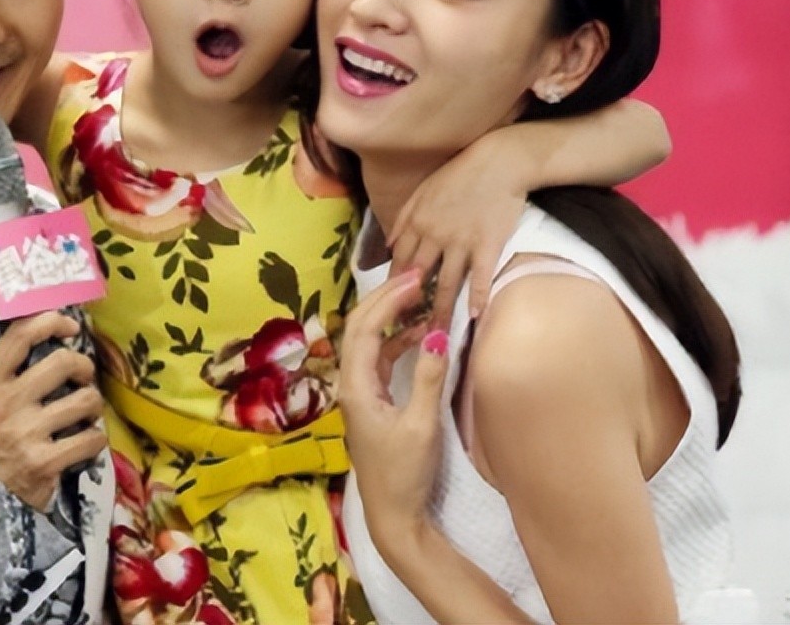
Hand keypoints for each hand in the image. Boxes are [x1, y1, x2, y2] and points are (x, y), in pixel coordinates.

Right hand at [0, 312, 107, 511]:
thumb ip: (6, 373)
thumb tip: (47, 338)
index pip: (22, 335)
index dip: (53, 321)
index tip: (70, 328)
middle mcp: (7, 403)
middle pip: (63, 362)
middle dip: (84, 367)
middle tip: (83, 379)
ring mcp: (27, 433)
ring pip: (85, 400)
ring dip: (93, 406)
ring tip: (85, 414)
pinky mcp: (45, 462)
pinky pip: (91, 438)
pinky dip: (95, 439)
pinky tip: (85, 442)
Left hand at [340, 271, 450, 543]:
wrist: (393, 513)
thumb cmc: (405, 473)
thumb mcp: (422, 425)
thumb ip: (429, 378)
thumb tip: (437, 334)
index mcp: (356, 386)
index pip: (365, 329)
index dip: (387, 300)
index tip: (414, 279)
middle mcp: (351, 384)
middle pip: (360, 327)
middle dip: (385, 298)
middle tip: (415, 276)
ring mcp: (360, 392)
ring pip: (369, 341)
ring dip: (390, 317)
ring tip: (419, 296)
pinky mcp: (373, 401)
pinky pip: (380, 359)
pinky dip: (396, 341)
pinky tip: (418, 333)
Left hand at [386, 137, 526, 325]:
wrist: (499, 161)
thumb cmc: (461, 173)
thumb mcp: (423, 190)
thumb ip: (403, 218)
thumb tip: (388, 246)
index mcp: (416, 221)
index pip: (399, 260)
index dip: (392, 285)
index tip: (387, 307)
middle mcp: (434, 234)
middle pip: (418, 276)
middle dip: (410, 305)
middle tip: (404, 331)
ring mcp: (461, 240)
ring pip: (447, 282)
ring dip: (439, 311)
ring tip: (436, 335)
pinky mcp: (488, 243)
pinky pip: (481, 275)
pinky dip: (477, 295)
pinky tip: (474, 316)